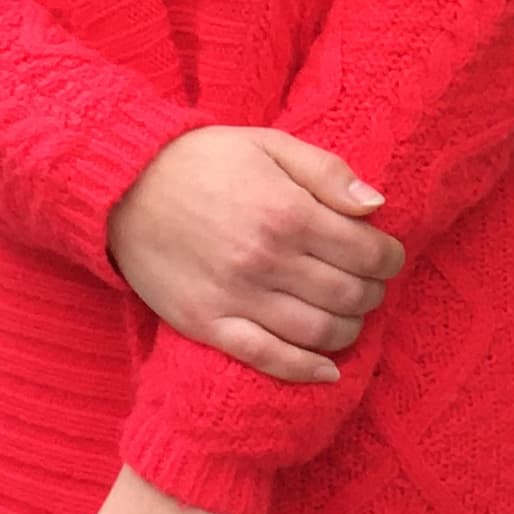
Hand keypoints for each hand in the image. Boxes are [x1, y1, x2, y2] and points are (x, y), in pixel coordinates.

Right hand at [111, 127, 404, 382]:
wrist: (124, 187)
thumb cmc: (203, 160)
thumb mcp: (270, 143)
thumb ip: (328, 173)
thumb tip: (377, 207)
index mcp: (287, 212)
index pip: (366, 252)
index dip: (389, 258)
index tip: (389, 257)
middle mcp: (266, 260)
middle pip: (348, 295)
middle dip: (372, 294)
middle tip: (372, 286)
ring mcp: (236, 297)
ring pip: (317, 332)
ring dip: (348, 331)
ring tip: (351, 317)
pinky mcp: (207, 324)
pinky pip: (267, 358)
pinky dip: (305, 370)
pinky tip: (328, 370)